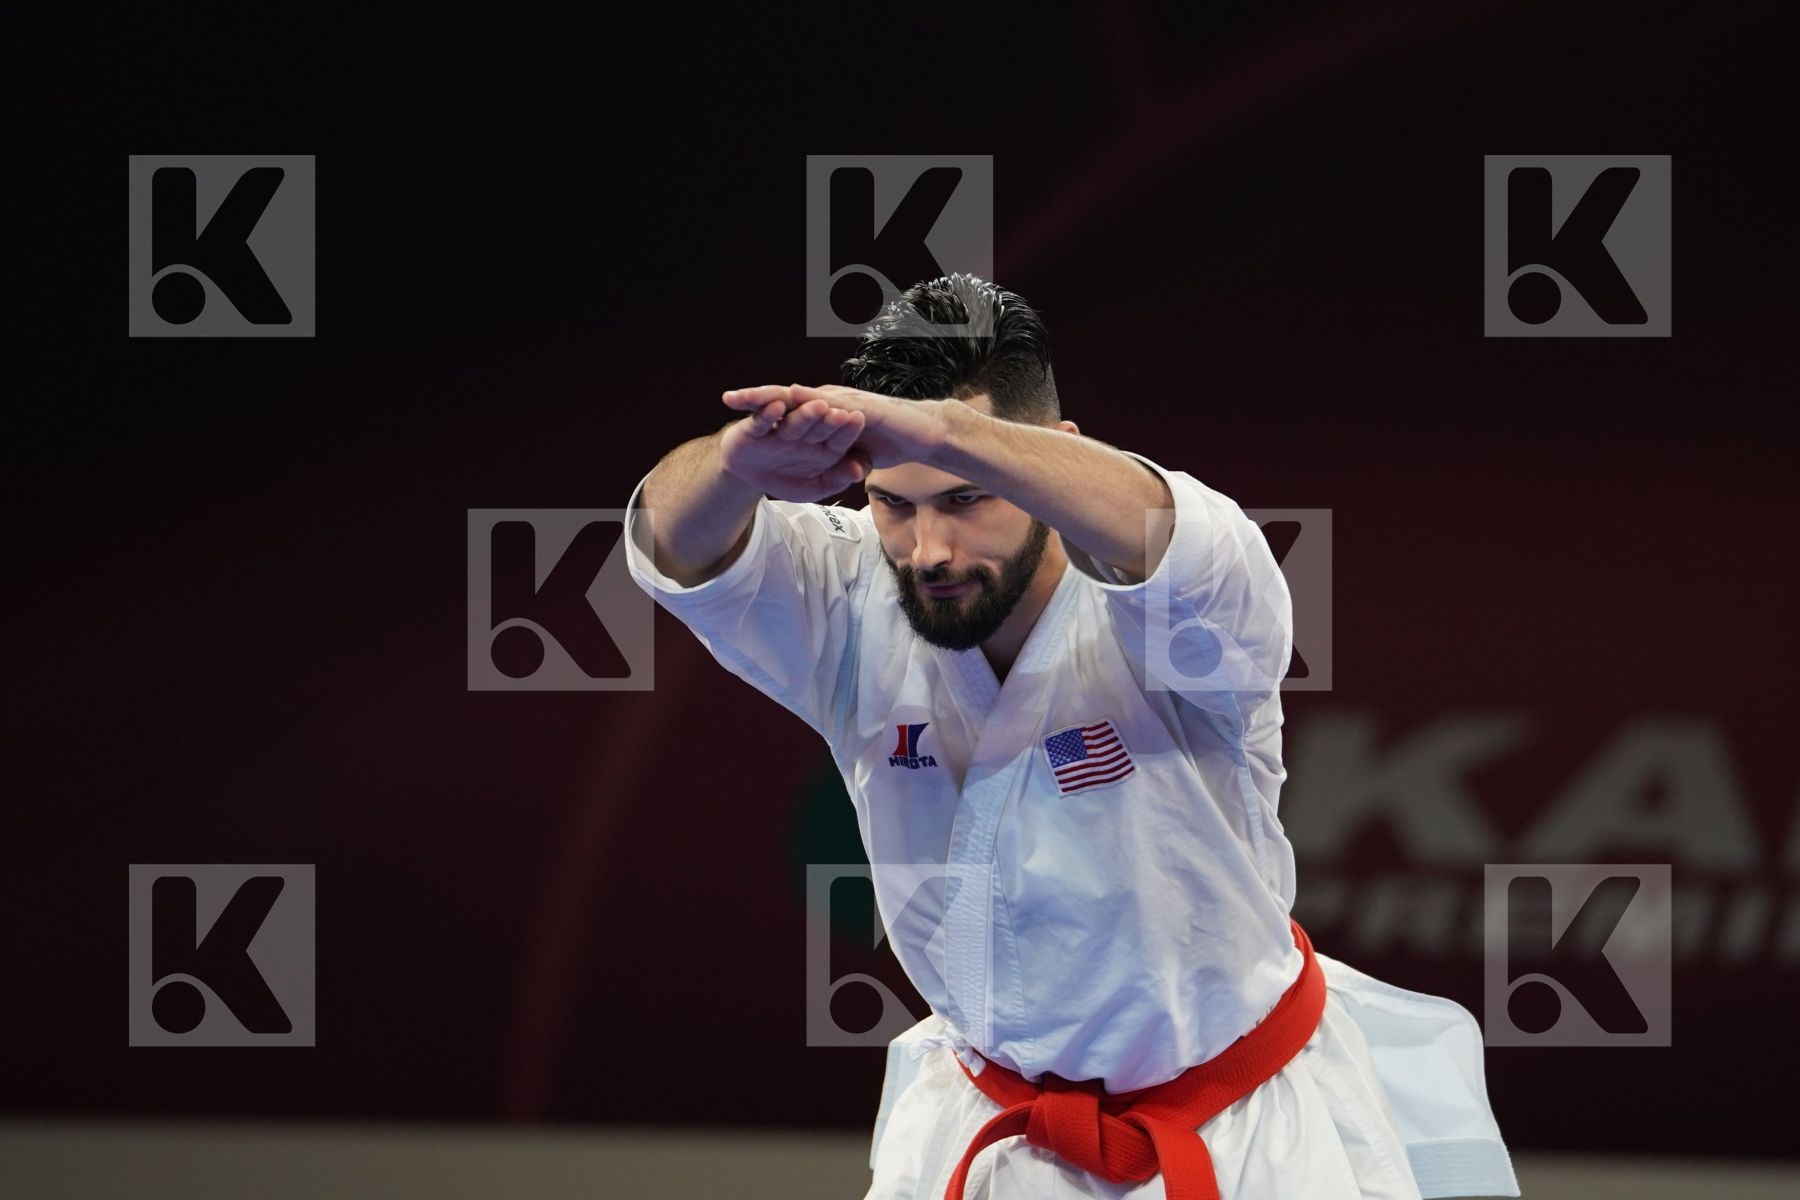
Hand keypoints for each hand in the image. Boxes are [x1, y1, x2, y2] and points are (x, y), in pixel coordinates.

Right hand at [717, 386, 870, 501]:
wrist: (748, 475)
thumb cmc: (783, 479)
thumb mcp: (813, 487)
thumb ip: (836, 479)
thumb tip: (857, 472)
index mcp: (821, 444)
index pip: (838, 437)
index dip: (848, 430)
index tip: (859, 420)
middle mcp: (803, 432)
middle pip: (818, 425)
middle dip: (829, 420)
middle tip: (842, 413)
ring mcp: (779, 429)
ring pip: (794, 421)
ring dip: (806, 414)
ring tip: (818, 406)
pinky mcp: (754, 427)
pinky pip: (761, 421)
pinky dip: (768, 415)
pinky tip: (777, 407)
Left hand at [722, 384, 951, 468]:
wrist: (923, 435)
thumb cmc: (890, 443)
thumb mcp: (854, 456)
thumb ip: (838, 461)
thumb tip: (821, 473)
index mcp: (827, 414)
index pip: (789, 412)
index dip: (763, 413)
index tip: (737, 416)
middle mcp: (830, 402)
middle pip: (785, 400)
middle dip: (755, 399)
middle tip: (727, 398)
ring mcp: (842, 401)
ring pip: (800, 397)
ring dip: (771, 396)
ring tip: (743, 396)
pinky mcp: (856, 406)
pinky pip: (827, 401)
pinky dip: (806, 397)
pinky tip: (785, 395)